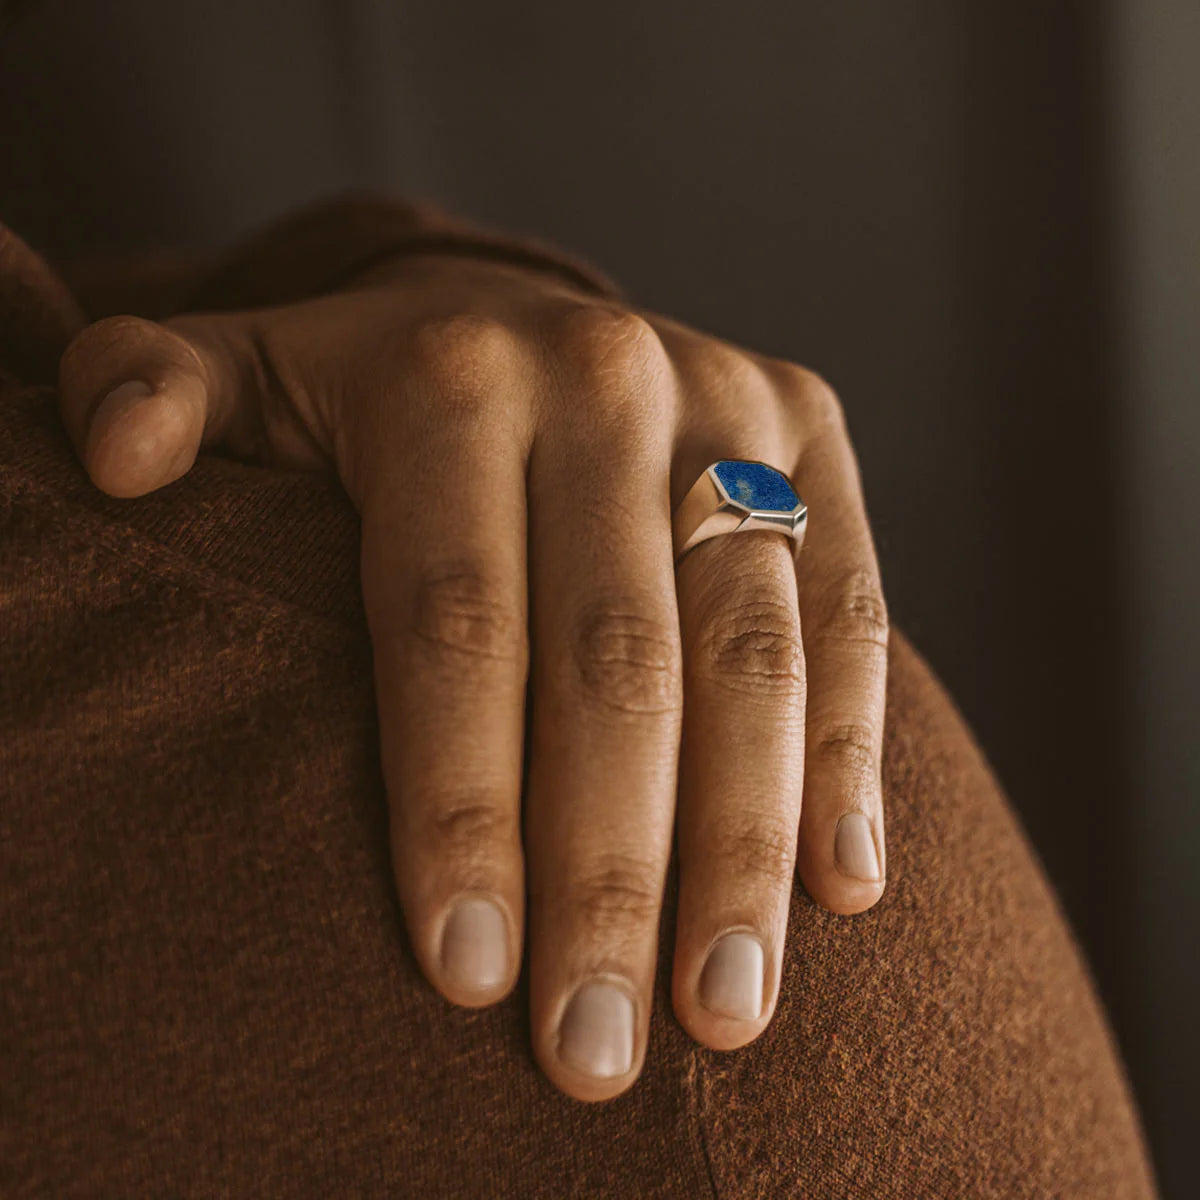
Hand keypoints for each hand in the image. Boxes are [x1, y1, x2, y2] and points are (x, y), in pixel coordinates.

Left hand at [57, 251, 888, 1101]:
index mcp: (453, 376)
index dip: (460, 807)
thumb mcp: (261, 376)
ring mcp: (733, 404)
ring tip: (723, 1012)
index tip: (467, 980)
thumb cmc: (381, 395)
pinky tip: (843, 890)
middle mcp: (608, 379)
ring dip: (745, 849)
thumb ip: (158, 390)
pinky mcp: (820, 433)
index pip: (453, 622)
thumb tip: (112, 465)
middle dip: (607, 874)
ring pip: (754, 658)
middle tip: (591, 1052)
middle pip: (617, 664)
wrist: (532, 320)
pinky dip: (852, 755)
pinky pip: (853, 612)